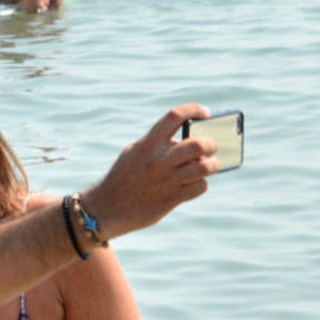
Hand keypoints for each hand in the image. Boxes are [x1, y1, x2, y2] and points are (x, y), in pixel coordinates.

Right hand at [82, 103, 219, 237]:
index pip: (174, 117)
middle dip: (211, 144)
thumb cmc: (123, 178)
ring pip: (204, 167)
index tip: (204, 112)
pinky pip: (199, 187)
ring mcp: (165, 181)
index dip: (193, 110)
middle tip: (213, 146)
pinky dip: (201, 184)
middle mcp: (157, 160)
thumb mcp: (134, 154)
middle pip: (197, 144)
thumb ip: (156, 145)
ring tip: (211, 165)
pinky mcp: (170, 199)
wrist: (106, 208)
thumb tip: (186, 142)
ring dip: (213, 165)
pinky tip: (194, 184)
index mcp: (147, 144)